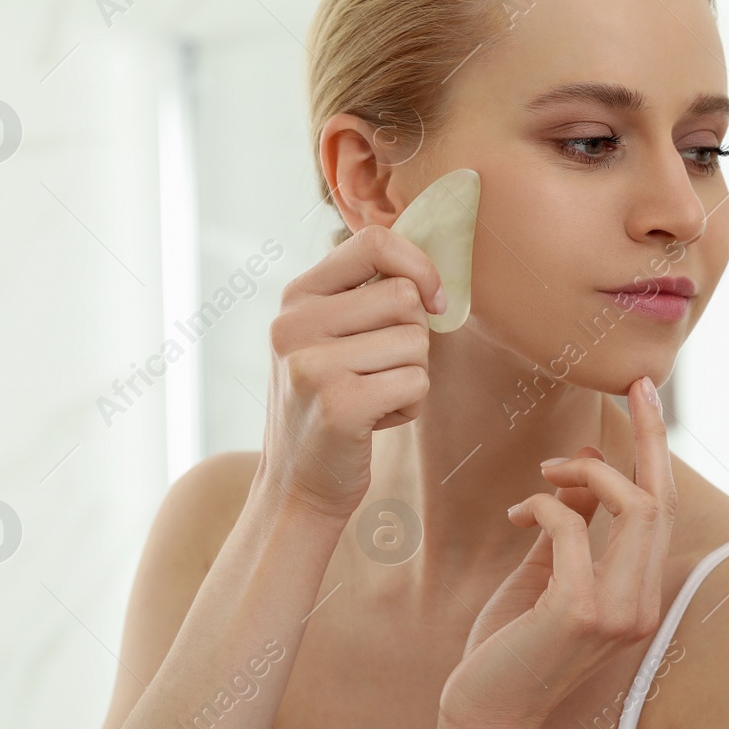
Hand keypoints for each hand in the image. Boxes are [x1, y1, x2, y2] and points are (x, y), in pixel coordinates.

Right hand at [255, 223, 445, 519]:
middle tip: (380, 371)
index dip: (418, 266)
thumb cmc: (329, 404)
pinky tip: (375, 422)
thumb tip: (433, 276)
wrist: (295, 485)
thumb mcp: (328, 338)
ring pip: (416, 342)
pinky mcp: (339, 405)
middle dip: (414, 338)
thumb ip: (366, 298)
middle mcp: (295, 324)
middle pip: (405, 298)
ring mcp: (312, 365)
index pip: (373, 243)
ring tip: (373, 398)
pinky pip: (416, 382)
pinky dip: (410, 406)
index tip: (432, 301)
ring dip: (413, 376)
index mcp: (296, 297)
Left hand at [435, 375, 677, 728]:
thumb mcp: (547, 575)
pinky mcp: (581, 612)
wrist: (480, 718)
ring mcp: (618, 611)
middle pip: (660, 499)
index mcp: (640, 596)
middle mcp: (641, 604)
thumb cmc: (507, 650)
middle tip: (632, 386)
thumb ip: (574, 527)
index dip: (658, 449)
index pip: (663, 510)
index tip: (646, 394)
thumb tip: (590, 466)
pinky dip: (544, 505)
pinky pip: (571, 527)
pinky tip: (518, 513)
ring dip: (587, 473)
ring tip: (547, 471)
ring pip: (634, 506)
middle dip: (649, 435)